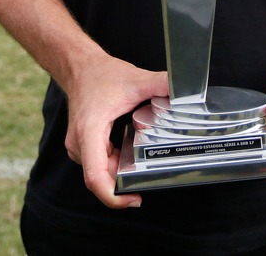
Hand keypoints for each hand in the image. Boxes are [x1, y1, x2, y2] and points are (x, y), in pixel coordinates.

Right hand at [62, 55, 168, 208]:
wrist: (80, 67)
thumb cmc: (101, 74)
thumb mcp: (136, 79)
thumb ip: (162, 84)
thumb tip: (187, 91)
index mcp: (90, 131)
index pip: (95, 176)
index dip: (113, 196)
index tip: (133, 199)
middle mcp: (80, 142)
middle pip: (99, 178)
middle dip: (122, 182)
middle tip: (144, 180)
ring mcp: (78, 145)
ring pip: (98, 172)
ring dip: (117, 171)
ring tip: (137, 162)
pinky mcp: (81, 144)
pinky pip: (96, 163)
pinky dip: (112, 163)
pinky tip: (126, 153)